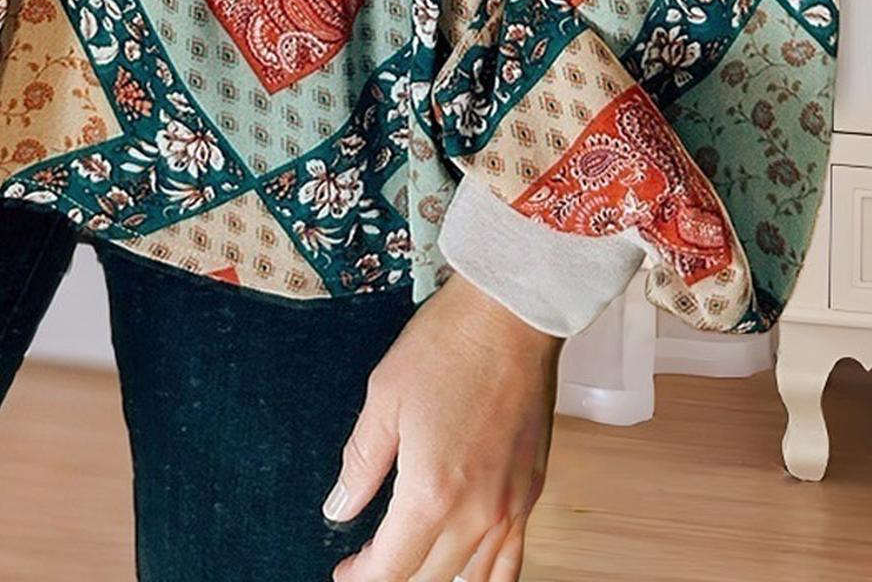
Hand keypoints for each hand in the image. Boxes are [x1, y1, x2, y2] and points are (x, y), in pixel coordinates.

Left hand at [327, 274, 561, 581]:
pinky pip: (513, 559)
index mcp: (432, 492)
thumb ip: (361, 463)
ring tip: (412, 563)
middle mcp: (476, 512)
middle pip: (430, 580)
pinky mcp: (531, 491)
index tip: (345, 572)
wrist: (509, 316)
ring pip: (474, 580)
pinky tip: (467, 568)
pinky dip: (486, 576)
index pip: (391, 569)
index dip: (361, 578)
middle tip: (368, 563)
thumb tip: (340, 506)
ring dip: (438, 580)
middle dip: (393, 577)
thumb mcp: (384, 398)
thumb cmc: (449, 345)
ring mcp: (511, 506)